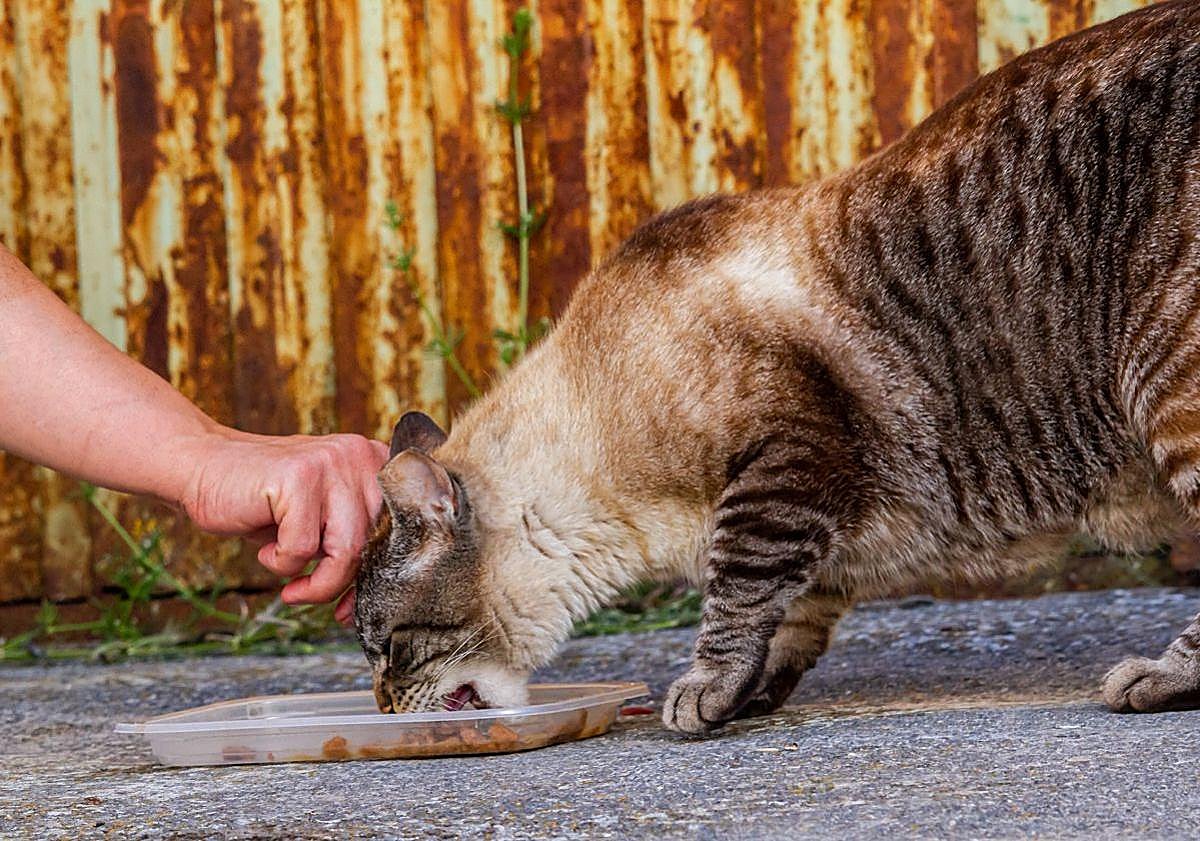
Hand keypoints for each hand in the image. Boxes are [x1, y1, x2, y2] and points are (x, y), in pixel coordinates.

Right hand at [175, 429, 388, 617]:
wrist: (202, 468)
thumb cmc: (264, 504)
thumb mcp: (321, 521)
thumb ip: (355, 543)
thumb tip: (381, 594)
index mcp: (376, 462)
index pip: (400, 530)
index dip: (379, 574)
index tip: (351, 604)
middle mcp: (361, 456)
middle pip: (376, 543)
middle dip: (345, 583)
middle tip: (311, 596)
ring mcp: (332, 462)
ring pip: (347, 550)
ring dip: (317, 584)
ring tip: (292, 588)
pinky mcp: (299, 477)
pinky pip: (304, 547)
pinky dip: (282, 564)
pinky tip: (266, 551)